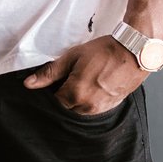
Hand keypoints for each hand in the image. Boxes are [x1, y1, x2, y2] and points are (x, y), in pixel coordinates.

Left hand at [22, 35, 146, 114]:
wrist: (133, 53)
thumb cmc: (104, 52)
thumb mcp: (72, 57)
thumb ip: (50, 73)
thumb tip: (29, 84)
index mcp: (75, 93)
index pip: (54, 101)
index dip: (52, 91)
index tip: (55, 82)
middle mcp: (88, 105)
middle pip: (66, 107)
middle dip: (64, 95)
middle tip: (69, 79)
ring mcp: (100, 109)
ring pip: (79, 110)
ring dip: (76, 99)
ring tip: (83, 80)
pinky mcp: (110, 107)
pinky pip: (92, 109)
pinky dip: (89, 100)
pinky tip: (93, 86)